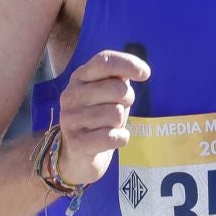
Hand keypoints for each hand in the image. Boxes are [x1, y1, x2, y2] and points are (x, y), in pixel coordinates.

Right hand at [57, 49, 150, 185]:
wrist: (77, 155)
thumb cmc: (99, 118)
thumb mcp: (108, 94)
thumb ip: (118, 79)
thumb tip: (139, 70)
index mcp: (79, 77)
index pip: (104, 61)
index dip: (128, 64)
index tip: (145, 74)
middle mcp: (70, 95)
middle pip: (117, 89)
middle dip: (127, 101)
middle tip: (118, 110)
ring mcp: (70, 119)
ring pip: (116, 114)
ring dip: (120, 123)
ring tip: (109, 127)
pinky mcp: (76, 143)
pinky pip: (113, 137)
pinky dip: (120, 139)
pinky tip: (112, 140)